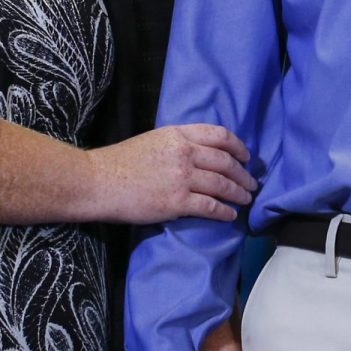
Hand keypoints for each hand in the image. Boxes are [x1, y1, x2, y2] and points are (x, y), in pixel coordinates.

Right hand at [84, 125, 255, 224]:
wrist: (98, 181)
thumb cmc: (120, 162)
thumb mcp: (153, 140)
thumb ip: (177, 143)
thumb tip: (200, 154)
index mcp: (177, 134)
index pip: (219, 135)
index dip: (238, 146)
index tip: (246, 156)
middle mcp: (184, 153)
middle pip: (226, 162)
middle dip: (243, 174)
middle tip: (251, 183)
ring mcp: (182, 177)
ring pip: (222, 184)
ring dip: (239, 193)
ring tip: (246, 199)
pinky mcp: (177, 202)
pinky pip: (210, 206)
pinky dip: (225, 211)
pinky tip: (230, 215)